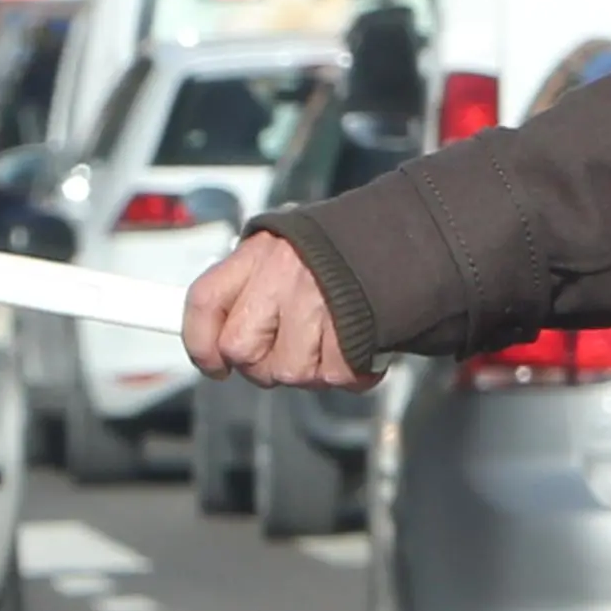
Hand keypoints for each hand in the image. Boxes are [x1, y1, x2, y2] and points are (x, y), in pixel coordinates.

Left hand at [183, 232, 372, 389]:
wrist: (409, 234)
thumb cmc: (342, 250)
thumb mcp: (287, 249)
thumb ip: (252, 287)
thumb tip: (220, 343)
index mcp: (260, 251)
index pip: (204, 301)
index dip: (201, 344)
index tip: (215, 365)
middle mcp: (282, 274)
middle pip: (241, 348)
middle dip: (263, 364)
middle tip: (289, 351)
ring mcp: (317, 303)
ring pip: (288, 371)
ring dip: (311, 370)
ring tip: (332, 341)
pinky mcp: (353, 330)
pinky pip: (334, 376)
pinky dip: (350, 372)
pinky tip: (358, 347)